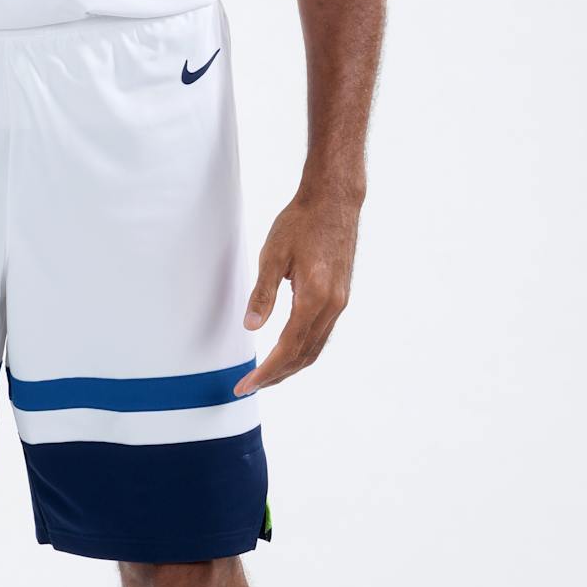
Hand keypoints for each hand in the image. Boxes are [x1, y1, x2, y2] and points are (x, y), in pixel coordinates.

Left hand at [233, 183, 362, 393]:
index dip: (266, 371)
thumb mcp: (273, 255)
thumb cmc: (302, 222)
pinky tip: (288, 352)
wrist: (334, 201)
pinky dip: (303, 351)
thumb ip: (262, 294)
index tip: (246, 384)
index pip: (288, 348)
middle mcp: (332, 306)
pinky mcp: (340, 297)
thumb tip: (251, 327)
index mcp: (315, 297)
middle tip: (250, 385)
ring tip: (267, 376)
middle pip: (304, 356)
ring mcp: (340, 303)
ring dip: (291, 367)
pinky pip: (321, 334)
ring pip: (315, 349)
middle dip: (276, 376)